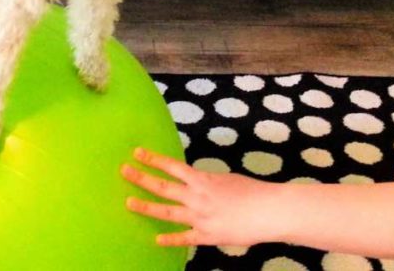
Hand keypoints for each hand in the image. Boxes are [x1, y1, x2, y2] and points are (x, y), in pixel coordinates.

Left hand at [122, 147, 277, 246]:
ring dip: (147, 207)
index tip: (137, 153)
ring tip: (129, 203)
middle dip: (142, 179)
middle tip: (124, 171)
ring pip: (167, 212)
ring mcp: (200, 217)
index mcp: (202, 180)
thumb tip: (195, 184)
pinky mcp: (207, 236)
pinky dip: (170, 239)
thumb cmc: (252, 191)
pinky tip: (156, 239)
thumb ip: (206, 183)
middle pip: (163, 187)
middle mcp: (197, 197)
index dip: (153, 159)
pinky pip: (185, 238)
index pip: (172, 167)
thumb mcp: (225, 179)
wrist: (269, 211)